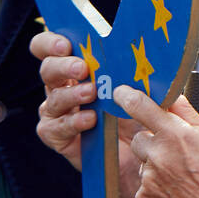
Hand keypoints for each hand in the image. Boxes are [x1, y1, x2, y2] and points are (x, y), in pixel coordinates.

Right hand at [32, 30, 143, 197]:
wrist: (139, 154)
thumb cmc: (138, 114)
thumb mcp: (141, 89)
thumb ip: (138, 70)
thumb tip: (151, 52)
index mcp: (77, 68)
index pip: (51, 47)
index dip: (51, 42)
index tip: (67, 44)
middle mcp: (61, 87)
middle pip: (48, 69)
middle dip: (63, 66)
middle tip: (82, 68)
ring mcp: (56, 112)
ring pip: (52, 98)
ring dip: (72, 94)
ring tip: (91, 93)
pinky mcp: (56, 136)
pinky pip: (54, 127)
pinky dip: (72, 122)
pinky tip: (89, 119)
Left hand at [116, 84, 198, 197]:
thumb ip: (189, 116)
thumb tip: (174, 97)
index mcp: (177, 137)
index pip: (141, 107)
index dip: (127, 96)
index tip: (120, 93)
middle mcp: (159, 157)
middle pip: (139, 140)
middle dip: (153, 145)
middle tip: (176, 158)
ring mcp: (148, 182)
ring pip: (143, 166)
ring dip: (157, 170)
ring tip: (183, 183)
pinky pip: (144, 190)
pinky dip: (157, 192)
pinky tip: (177, 197)